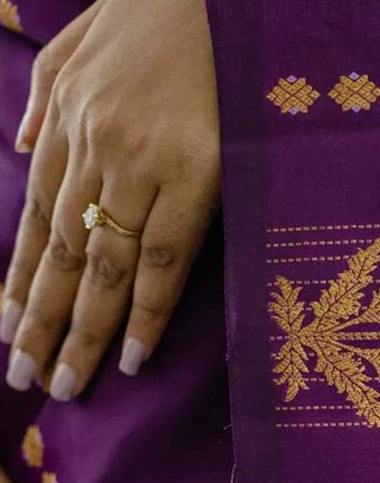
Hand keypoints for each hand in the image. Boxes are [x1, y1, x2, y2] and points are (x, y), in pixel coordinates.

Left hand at [1, 0, 219, 399]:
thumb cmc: (161, 13)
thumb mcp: (81, 40)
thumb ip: (46, 93)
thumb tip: (21, 145)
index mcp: (70, 121)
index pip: (37, 218)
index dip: (21, 279)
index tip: (8, 329)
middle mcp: (95, 148)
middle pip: (62, 253)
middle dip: (41, 322)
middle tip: (27, 380)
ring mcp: (142, 164)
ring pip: (103, 265)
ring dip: (82, 332)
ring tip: (68, 384)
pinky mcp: (196, 174)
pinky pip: (163, 258)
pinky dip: (144, 311)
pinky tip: (129, 355)